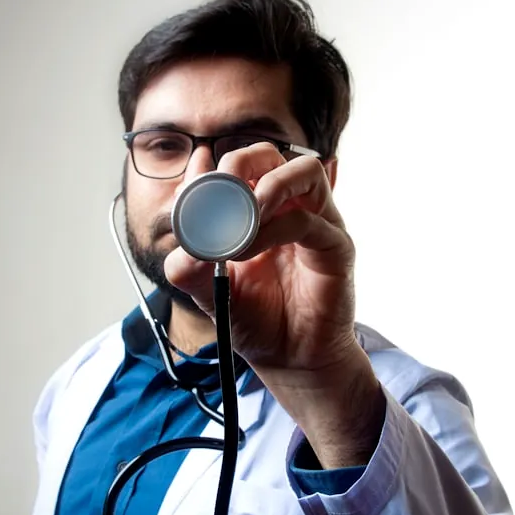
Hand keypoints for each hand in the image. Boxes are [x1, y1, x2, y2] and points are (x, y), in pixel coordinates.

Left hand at [164, 142, 384, 467]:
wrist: (288, 359)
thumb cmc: (256, 320)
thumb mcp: (207, 290)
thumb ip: (187, 262)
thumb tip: (178, 233)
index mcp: (260, 210)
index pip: (238, 167)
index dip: (209, 168)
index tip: (190, 183)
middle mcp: (291, 208)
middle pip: (271, 155)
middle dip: (240, 165)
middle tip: (217, 194)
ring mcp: (317, 223)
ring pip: (304, 171)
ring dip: (266, 187)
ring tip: (240, 218)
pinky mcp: (335, 247)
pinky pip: (308, 221)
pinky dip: (273, 229)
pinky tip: (248, 250)